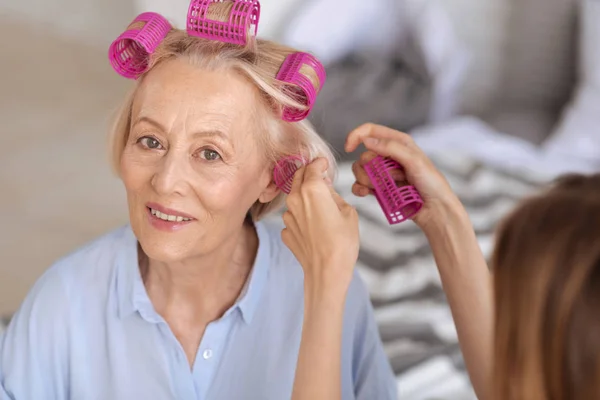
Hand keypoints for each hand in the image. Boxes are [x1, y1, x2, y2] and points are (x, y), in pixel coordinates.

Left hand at [281, 158, 358, 294]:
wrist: (326, 272)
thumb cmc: (342, 242)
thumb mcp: (349, 213)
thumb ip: (334, 196)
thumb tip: (327, 191)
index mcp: (312, 190)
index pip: (312, 167)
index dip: (319, 163)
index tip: (324, 163)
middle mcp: (295, 200)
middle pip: (298, 177)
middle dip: (308, 174)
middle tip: (320, 176)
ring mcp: (288, 216)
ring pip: (294, 198)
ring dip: (304, 197)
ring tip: (321, 206)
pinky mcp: (286, 231)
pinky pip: (293, 218)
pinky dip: (301, 217)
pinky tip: (314, 227)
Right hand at [345, 123, 464, 232]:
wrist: (436, 210)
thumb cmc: (432, 184)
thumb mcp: (415, 161)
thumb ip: (391, 148)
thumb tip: (367, 141)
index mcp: (398, 142)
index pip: (370, 131)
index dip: (356, 136)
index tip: (348, 148)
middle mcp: (389, 155)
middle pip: (363, 155)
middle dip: (366, 168)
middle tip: (381, 180)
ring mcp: (384, 173)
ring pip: (360, 171)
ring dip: (365, 180)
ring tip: (380, 189)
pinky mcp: (381, 188)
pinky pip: (360, 185)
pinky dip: (359, 189)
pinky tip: (365, 194)